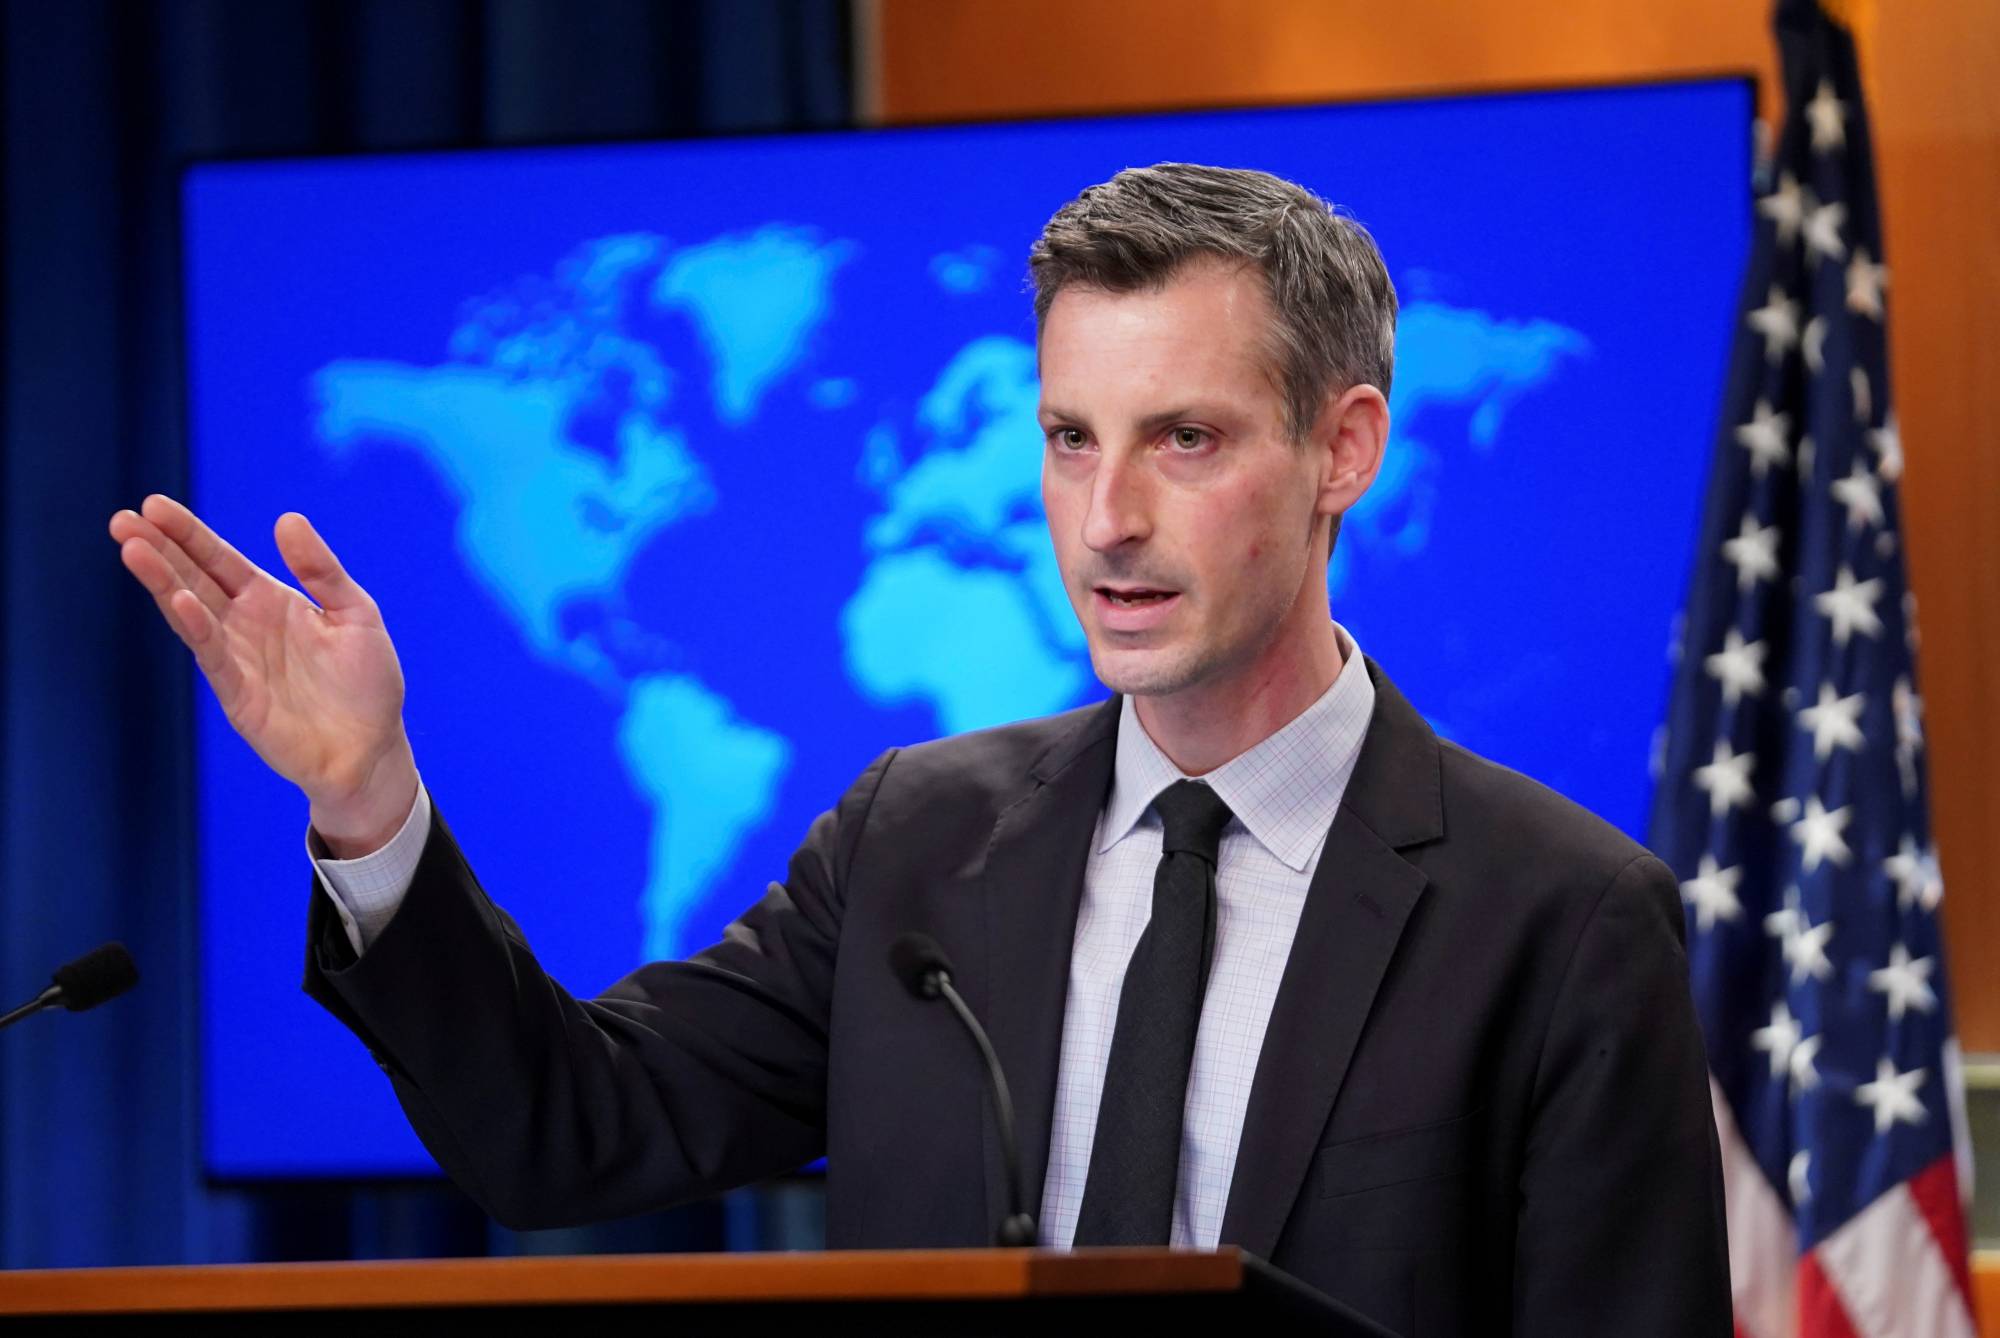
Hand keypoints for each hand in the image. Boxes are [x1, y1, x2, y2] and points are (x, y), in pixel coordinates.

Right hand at [109, 495, 417, 856]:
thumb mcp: (356, 613)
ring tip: (134, 548)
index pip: (219, 559)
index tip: (154, 505)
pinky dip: (195, 627)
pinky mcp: (237, 694)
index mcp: (271, 600)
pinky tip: (177, 600)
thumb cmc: (367, 683)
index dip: (188, 533)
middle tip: (123, 518)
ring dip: (162, 580)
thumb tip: (286, 519)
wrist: (371, 749)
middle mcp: (245, 625)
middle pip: (193, 578)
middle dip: (159, 549)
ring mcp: (237, 659)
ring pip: (191, 611)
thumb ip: (321, 570)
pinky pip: (213, 655)